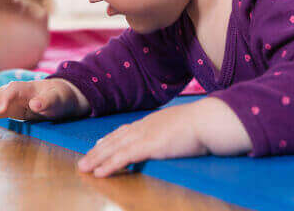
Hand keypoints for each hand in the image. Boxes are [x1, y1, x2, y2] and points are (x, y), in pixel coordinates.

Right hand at [0, 78, 88, 132]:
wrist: (61, 97)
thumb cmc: (61, 97)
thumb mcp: (58, 100)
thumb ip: (47, 101)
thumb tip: (36, 104)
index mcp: (27, 87)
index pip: (12, 90)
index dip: (5, 98)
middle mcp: (15, 92)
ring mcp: (10, 100)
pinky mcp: (8, 108)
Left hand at [77, 98, 250, 176]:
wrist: (209, 120)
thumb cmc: (204, 124)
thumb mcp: (185, 125)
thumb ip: (175, 131)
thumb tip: (177, 136)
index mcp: (155, 121)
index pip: (127, 130)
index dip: (112, 137)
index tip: (100, 142)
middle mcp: (146, 126)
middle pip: (115, 138)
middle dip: (98, 150)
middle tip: (85, 159)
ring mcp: (146, 135)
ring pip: (114, 148)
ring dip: (97, 158)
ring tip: (84, 168)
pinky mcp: (149, 146)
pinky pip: (123, 157)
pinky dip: (109, 165)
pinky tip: (99, 173)